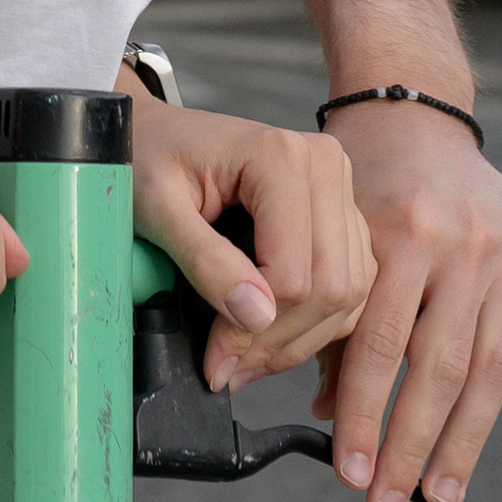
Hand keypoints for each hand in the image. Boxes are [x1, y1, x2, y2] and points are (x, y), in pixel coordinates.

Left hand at [131, 104, 373, 390]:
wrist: (153, 133)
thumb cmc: (149, 158)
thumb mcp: (157, 208)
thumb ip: (204, 260)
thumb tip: (255, 316)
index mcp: (281, 156)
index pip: (296, 274)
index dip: (256, 331)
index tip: (215, 357)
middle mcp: (323, 165)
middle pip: (331, 288)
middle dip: (279, 343)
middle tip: (228, 368)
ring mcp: (337, 188)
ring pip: (349, 294)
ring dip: (301, 341)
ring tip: (246, 359)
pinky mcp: (340, 213)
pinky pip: (352, 285)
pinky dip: (319, 323)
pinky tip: (275, 338)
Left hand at [312, 103, 501, 501]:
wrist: (414, 115)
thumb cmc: (352, 186)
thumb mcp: (329, 243)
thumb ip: (329, 328)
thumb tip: (326, 422)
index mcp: (404, 230)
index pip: (382, 347)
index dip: (366, 420)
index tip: (349, 477)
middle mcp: (466, 239)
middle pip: (443, 369)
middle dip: (412, 448)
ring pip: (491, 368)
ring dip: (462, 442)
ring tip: (437, 498)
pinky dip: (489, 392)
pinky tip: (466, 437)